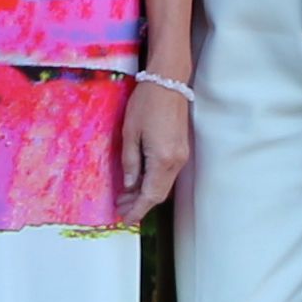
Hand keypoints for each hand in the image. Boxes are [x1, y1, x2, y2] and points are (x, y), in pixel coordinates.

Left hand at [115, 71, 193, 223]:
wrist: (169, 82)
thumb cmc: (146, 104)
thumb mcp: (130, 133)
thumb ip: (130, 162)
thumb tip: (130, 185)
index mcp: (162, 160)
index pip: (150, 195)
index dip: (137, 209)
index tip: (125, 219)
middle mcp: (176, 162)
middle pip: (159, 193)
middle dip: (140, 204)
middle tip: (120, 208)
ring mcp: (181, 156)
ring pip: (164, 184)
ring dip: (146, 193)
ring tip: (126, 196)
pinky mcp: (181, 149)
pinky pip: (167, 173)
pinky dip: (153, 181)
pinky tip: (139, 180)